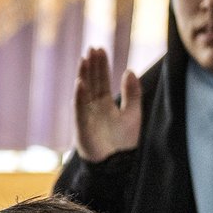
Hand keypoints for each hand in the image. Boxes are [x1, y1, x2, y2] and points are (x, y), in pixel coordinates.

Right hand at [72, 47, 142, 163]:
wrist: (117, 164)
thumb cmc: (124, 142)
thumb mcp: (134, 113)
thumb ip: (132, 93)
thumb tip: (129, 70)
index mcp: (105, 104)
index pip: (102, 80)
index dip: (101, 65)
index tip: (100, 49)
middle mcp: (94, 107)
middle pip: (92, 81)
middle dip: (92, 65)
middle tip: (92, 47)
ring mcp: (86, 115)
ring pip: (84, 91)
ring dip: (84, 75)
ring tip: (84, 59)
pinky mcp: (82, 126)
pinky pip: (79, 108)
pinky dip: (79, 96)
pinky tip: (80, 83)